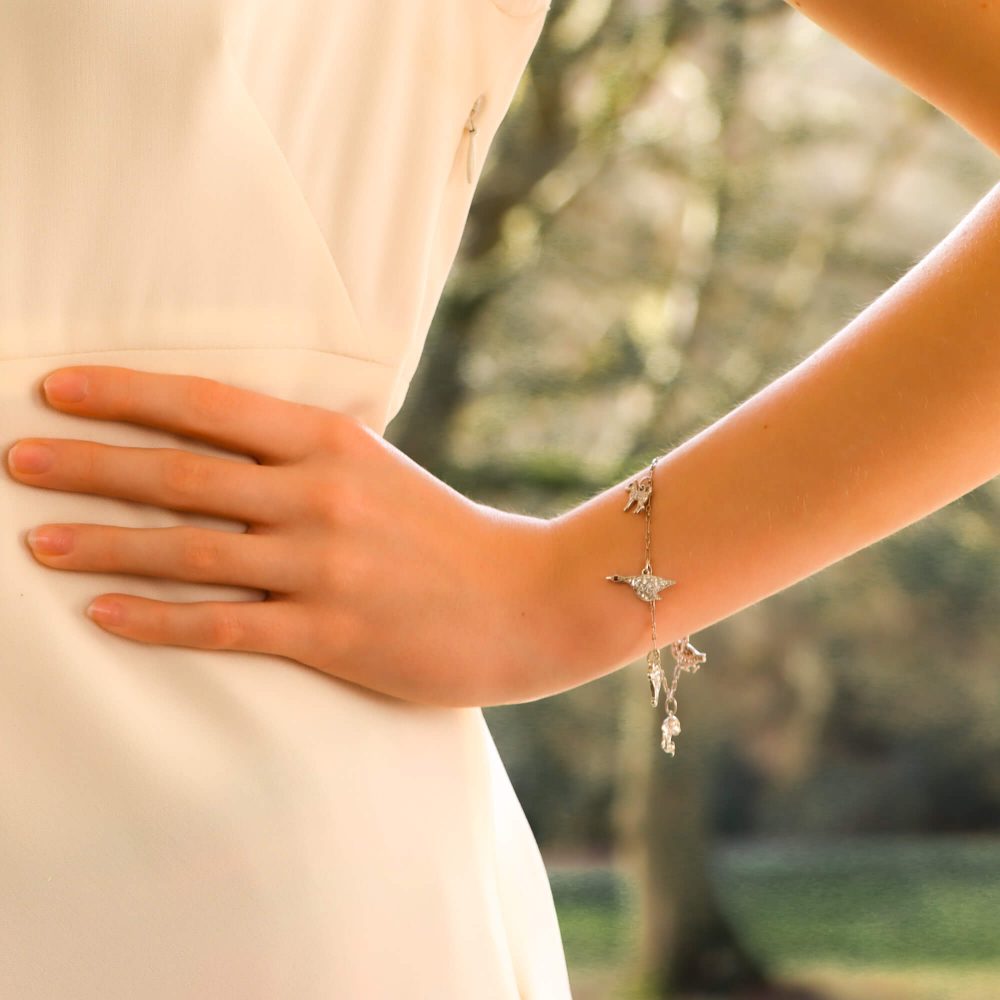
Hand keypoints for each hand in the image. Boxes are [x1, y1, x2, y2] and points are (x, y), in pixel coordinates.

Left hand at [4, 365, 563, 707]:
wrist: (528, 600)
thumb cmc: (447, 535)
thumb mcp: (379, 470)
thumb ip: (305, 455)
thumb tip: (218, 444)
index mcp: (333, 443)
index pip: (208, 407)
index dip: (126, 394)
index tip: (55, 388)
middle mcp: (321, 496)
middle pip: (181, 474)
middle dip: (88, 463)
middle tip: (14, 457)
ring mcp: (324, 567)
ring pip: (189, 550)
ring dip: (102, 542)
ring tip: (33, 537)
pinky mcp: (331, 634)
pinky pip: (224, 624)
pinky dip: (156, 618)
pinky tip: (101, 613)